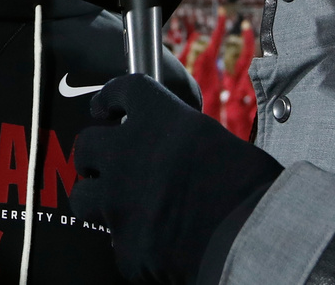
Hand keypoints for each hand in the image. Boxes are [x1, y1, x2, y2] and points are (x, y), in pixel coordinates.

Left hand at [71, 74, 282, 283]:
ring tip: (118, 205)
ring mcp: (118, 200)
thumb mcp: (216, 141)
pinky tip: (152, 242)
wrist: (250, 236)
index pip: (121, 91)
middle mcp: (128, 152)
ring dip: (99, 198)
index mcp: (159, 118)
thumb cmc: (248, 185)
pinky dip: (132, 242)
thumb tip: (179, 153)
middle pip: (87, 144)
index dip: (110, 98)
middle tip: (107, 163)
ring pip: (84, 195)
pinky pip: (117, 241)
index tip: (106, 106)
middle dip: (93, 155)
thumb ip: (185, 140)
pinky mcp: (123, 244)